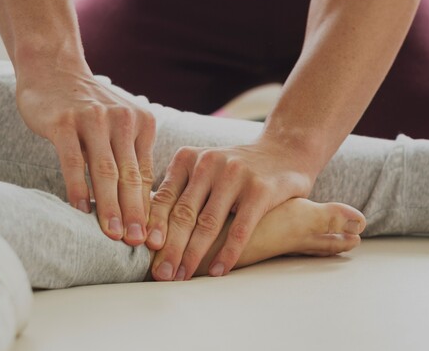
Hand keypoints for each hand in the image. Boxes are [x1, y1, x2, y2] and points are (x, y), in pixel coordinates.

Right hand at [15, 65, 155, 245]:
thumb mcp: (117, 125)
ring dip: (110, 205)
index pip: (145, 175)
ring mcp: (93, 119)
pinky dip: (79, 186)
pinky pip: (74, 160)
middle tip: (138, 243)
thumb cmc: (86, 107)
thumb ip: (128, 155)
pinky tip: (81, 209)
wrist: (52, 68)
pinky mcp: (65, 121)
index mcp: (142, 124)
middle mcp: (123, 120)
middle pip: (130, 175)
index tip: (153, 237)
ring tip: (112, 234)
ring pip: (106, 170)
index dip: (148, 209)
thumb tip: (139, 204)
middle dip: (135, 213)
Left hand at [146, 141, 316, 280]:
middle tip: (161, 275)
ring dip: (194, 255)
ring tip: (183, 276)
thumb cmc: (236, 170)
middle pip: (184, 213)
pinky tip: (218, 271)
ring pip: (209, 224)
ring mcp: (236, 175)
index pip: (164, 198)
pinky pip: (239, 229)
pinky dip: (227, 253)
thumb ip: (180, 190)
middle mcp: (209, 163)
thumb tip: (144, 230)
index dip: (153, 227)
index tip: (144, 252)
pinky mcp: (260, 190)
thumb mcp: (204, 169)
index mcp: (188, 158)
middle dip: (170, 248)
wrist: (285, 151)